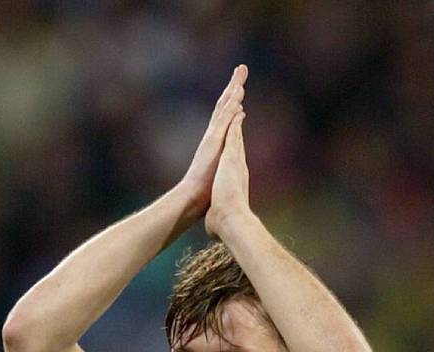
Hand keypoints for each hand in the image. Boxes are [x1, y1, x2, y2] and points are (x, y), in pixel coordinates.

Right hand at [179, 65, 246, 219]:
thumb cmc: (203, 193)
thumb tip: (223, 170)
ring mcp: (213, 137)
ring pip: (224, 107)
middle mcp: (214, 136)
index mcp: (216, 144)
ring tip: (241, 72)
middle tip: (241, 70)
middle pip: (225, 107)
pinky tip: (238, 92)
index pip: (226, 119)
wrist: (192, 199)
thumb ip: (220, 167)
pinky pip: (225, 118)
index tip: (239, 90)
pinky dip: (231, 105)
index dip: (233, 104)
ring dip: (233, 89)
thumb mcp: (216, 176)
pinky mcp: (214, 141)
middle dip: (233, 88)